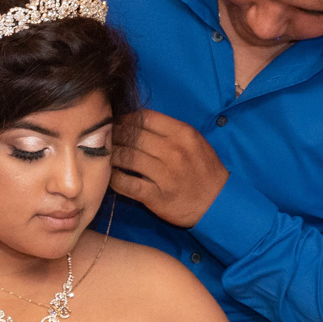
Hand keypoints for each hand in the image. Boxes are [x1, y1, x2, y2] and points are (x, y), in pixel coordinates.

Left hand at [110, 109, 229, 226]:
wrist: (218, 203)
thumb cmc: (204, 170)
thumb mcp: (194, 142)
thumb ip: (169, 130)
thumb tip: (135, 122)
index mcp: (182, 133)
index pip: (144, 118)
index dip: (125, 119)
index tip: (116, 124)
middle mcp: (173, 151)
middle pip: (131, 136)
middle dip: (114, 136)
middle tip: (104, 140)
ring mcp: (165, 174)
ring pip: (126, 157)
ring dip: (111, 156)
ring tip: (105, 157)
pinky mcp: (156, 197)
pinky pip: (126, 184)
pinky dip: (114, 178)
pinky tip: (110, 176)